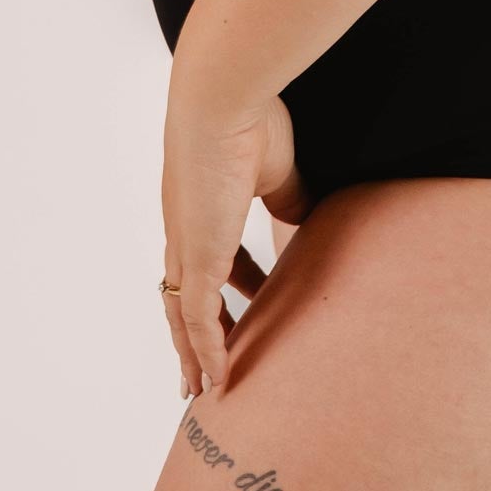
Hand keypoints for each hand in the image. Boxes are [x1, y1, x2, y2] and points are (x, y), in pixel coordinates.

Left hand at [159, 88, 313, 398]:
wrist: (222, 102)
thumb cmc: (251, 118)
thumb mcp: (279, 171)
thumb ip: (291, 201)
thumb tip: (308, 224)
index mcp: (202, 205)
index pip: (212, 258)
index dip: (231, 286)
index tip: (250, 305)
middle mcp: (186, 230)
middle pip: (185, 295)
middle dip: (196, 333)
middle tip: (204, 367)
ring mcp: (187, 247)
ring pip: (183, 316)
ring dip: (194, 354)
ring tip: (204, 388)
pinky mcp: (196, 260)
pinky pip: (198, 320)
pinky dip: (207, 351)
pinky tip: (217, 379)